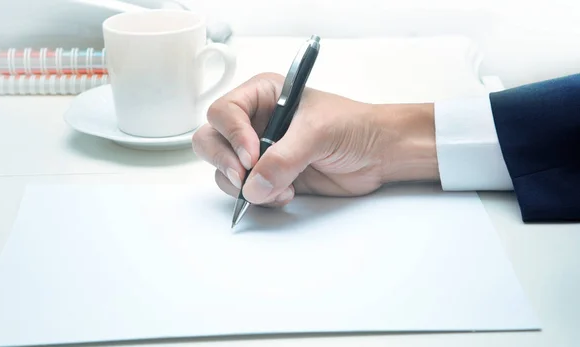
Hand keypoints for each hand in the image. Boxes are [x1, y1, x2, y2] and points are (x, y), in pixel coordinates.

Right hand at [192, 73, 438, 205]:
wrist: (379, 154)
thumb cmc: (355, 127)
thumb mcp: (318, 133)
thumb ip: (284, 158)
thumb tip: (252, 186)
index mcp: (263, 96)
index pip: (223, 112)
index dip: (232, 135)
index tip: (252, 156)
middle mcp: (255, 122)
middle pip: (212, 140)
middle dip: (226, 162)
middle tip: (245, 178)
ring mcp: (260, 151)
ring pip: (224, 170)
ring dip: (244, 185)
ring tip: (279, 188)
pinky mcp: (269, 176)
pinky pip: (245, 190)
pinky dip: (258, 197)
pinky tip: (285, 194)